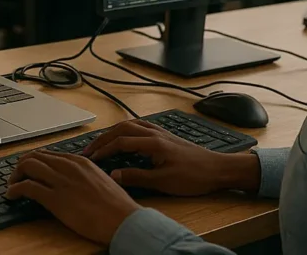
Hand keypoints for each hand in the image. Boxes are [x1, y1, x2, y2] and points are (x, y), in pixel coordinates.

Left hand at [6, 150, 140, 244]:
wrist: (123, 219)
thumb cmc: (116, 205)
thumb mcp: (98, 179)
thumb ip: (82, 174)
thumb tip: (70, 179)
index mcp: (78, 161)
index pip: (48, 154)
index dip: (34, 160)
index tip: (28, 169)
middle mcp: (67, 166)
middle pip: (35, 156)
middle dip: (21, 165)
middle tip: (16, 176)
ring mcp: (61, 181)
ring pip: (28, 166)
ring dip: (15, 175)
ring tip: (11, 185)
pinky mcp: (56, 199)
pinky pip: (28, 187)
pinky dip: (15, 189)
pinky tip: (11, 195)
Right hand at [82, 119, 260, 195]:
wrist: (217, 169)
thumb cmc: (193, 177)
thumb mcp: (164, 182)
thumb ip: (137, 177)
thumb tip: (114, 175)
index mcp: (152, 143)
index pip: (120, 142)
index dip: (104, 150)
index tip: (91, 158)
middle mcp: (154, 132)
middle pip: (121, 129)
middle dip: (103, 138)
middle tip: (89, 149)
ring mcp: (159, 131)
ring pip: (129, 125)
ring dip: (113, 132)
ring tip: (101, 142)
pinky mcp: (164, 134)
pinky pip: (139, 125)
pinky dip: (125, 129)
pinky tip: (124, 136)